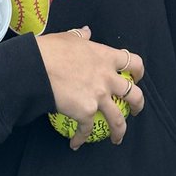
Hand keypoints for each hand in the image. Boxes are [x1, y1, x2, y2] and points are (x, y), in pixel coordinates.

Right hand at [37, 25, 144, 149]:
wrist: (36, 67)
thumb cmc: (51, 50)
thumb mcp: (69, 38)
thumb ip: (81, 36)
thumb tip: (86, 31)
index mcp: (106, 57)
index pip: (133, 62)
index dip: (138, 72)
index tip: (136, 78)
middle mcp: (107, 78)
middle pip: (134, 94)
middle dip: (138, 105)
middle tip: (134, 111)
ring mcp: (99, 96)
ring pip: (118, 119)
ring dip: (120, 131)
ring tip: (116, 139)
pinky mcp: (86, 112)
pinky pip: (87, 130)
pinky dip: (81, 138)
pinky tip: (76, 143)